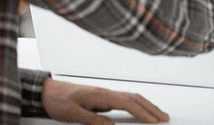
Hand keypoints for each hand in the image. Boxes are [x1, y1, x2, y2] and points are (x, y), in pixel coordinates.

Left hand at [42, 77, 169, 123]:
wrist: (48, 91)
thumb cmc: (59, 101)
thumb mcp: (73, 114)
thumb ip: (93, 120)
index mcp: (102, 95)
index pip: (128, 104)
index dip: (144, 113)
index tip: (155, 121)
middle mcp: (107, 92)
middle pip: (135, 98)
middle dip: (152, 108)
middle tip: (165, 118)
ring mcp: (106, 94)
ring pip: (132, 98)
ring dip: (147, 105)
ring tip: (158, 114)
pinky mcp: (103, 98)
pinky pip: (125, 101)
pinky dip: (137, 105)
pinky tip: (140, 109)